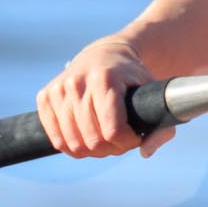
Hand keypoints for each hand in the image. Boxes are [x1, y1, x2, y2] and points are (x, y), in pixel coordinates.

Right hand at [36, 38, 176, 158]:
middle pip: (93, 140)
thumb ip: (162, 127)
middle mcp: (78, 82)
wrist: (105, 54)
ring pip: (73, 143)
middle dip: (111, 148)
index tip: (134, 137)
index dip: (126, 142)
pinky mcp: (45, 96)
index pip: (112, 130)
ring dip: (92, 150)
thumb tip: (145, 152)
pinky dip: (72, 146)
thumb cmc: (132, 78)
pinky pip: (56, 139)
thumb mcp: (154, 95)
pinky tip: (86, 137)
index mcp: (105, 79)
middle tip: (120, 140)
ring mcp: (58, 88)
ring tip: (104, 139)